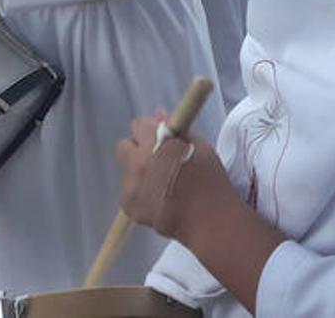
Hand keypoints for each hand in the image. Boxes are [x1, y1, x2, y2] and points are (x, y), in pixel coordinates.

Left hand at [116, 111, 235, 242]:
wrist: (209, 219)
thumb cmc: (210, 179)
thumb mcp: (199, 146)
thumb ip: (176, 130)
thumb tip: (158, 115)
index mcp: (155, 144)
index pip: (138, 125)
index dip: (150, 129)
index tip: (160, 137)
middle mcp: (137, 163)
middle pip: (124, 146)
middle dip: (138, 148)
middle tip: (157, 158)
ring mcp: (130, 187)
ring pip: (128, 171)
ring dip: (140, 172)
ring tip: (164, 184)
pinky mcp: (129, 207)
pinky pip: (130, 193)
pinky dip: (142, 193)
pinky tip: (161, 199)